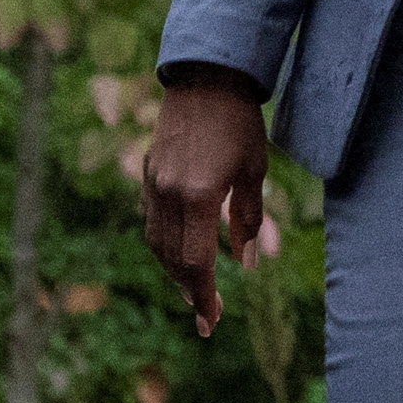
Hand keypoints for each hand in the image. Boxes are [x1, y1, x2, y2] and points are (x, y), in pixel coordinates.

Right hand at [140, 65, 273, 335]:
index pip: (196, 262)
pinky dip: (164, 245)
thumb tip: (247, 264)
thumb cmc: (240, 125)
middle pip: (172, 259)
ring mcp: (153, 184)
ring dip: (174, 271)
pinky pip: (152, 221)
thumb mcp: (253, 172)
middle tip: (206, 316)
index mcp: (199, 196)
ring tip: (195, 291)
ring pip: (156, 243)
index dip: (203, 295)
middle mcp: (169, 194)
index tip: (211, 321)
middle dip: (189, 290)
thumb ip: (248, 220)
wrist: (206, 80)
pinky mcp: (148, 173)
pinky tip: (180, 254)